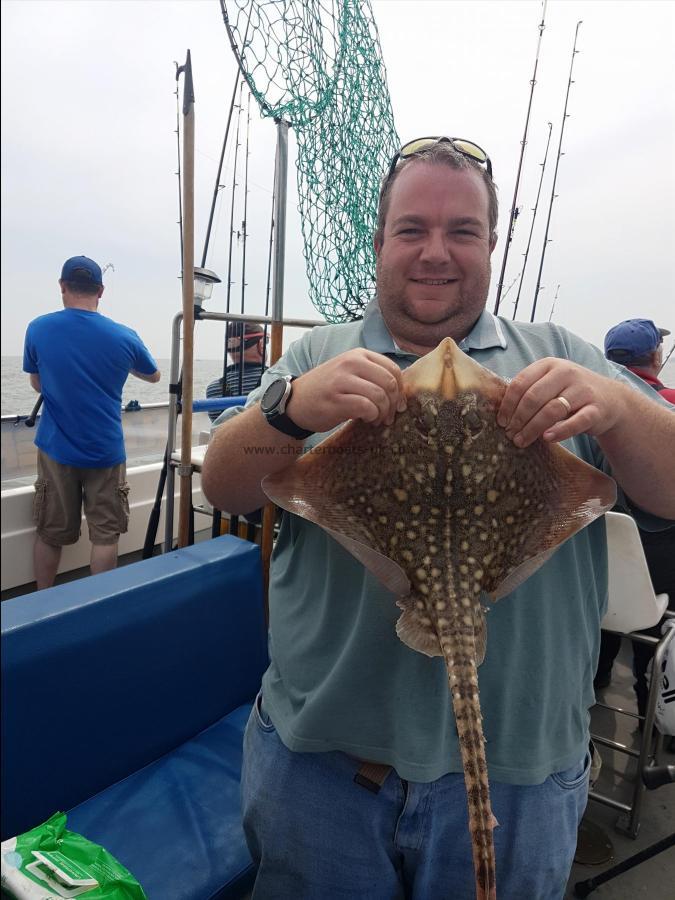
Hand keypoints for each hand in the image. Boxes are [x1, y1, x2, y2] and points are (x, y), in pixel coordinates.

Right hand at [285, 349, 406, 433]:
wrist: (295, 401)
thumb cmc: (327, 389)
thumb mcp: (348, 372)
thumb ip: (371, 374)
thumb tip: (400, 391)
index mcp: (357, 355)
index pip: (393, 369)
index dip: (401, 389)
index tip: (398, 404)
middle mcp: (350, 363)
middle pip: (389, 383)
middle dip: (394, 403)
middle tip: (390, 416)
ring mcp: (342, 381)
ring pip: (380, 395)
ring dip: (383, 412)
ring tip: (377, 419)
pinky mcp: (336, 400)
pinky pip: (366, 407)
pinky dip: (372, 416)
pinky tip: (368, 420)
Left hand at [496, 358, 625, 447]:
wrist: (611, 399)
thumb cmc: (570, 393)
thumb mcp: (550, 384)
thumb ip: (529, 390)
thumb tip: (500, 411)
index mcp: (549, 365)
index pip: (521, 383)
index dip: (508, 404)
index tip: (501, 421)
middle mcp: (566, 373)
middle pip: (533, 397)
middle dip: (518, 419)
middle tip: (510, 434)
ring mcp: (582, 390)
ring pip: (551, 410)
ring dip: (533, 428)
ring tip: (521, 441)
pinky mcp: (596, 409)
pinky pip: (576, 421)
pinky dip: (560, 431)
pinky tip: (547, 438)